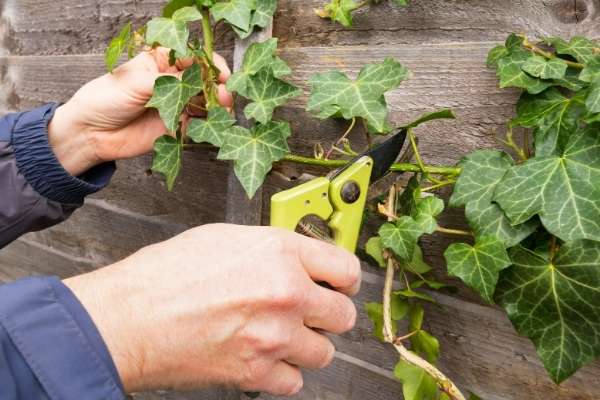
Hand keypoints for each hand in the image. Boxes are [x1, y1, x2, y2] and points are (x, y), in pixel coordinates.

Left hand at [48, 49, 233, 175]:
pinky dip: (209, 124)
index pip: (195, 57)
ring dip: (218, 106)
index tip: (221, 75)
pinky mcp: (177, 126)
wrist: (91, 132)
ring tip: (223, 111)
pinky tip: (214, 124)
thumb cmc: (106, 98)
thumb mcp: (137, 82)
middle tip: (225, 96)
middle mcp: (173, 81)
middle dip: (218, 86)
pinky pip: (199, 124)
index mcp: (162, 61)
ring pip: (206, 102)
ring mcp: (177, 104)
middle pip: (205, 80)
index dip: (211, 64)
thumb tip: (199, 80)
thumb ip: (170, 81)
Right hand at [64, 224, 360, 395]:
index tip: (340, 283)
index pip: (346, 268)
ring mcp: (275, 336)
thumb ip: (272, 249)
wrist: (128, 318)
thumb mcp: (225, 239)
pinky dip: (283, 371)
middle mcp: (286, 293)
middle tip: (311, 311)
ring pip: (324, 351)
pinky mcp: (257, 372)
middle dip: (329, 313)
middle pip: (343, 314)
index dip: (344, 277)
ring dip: (306, 344)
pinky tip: (264, 356)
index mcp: (279, 252)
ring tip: (281, 334)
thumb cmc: (165, 275)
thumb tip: (297, 259)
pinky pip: (295, 380)